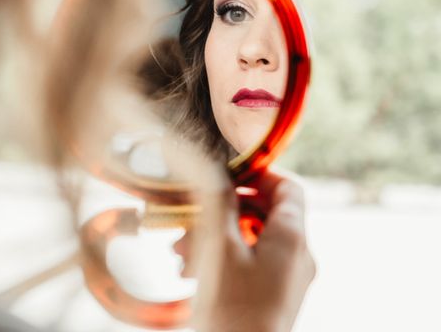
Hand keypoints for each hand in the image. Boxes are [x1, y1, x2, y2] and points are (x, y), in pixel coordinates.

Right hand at [175, 169, 315, 331]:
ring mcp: (288, 280)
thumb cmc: (232, 310)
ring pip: (252, 239)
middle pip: (264, 213)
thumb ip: (219, 201)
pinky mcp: (273, 297)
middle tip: (190, 218)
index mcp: (293, 239)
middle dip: (223, 210)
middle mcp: (298, 257)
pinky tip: (190, 271)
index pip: (288, 187)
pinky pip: (251, 263)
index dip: (257, 175)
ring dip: (215, 236)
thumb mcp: (219, 247)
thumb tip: (214, 169)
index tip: (224, 177)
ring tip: (181, 251)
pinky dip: (223, 258)